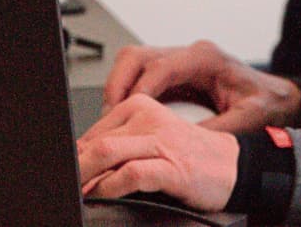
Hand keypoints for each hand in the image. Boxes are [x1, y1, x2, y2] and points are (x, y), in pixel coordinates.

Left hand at [77, 95, 238, 209]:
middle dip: (76, 168)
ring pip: (108, 152)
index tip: (68, 174)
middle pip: (96, 142)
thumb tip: (83, 161)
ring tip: (82, 193)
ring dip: (87, 177)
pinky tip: (105, 194)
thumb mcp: (151, 140)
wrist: (232, 165)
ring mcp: (161, 140)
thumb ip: (121, 144)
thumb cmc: (190, 155)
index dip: (75, 157)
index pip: (94, 131)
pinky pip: (131, 173)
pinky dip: (111, 186)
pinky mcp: (172, 165)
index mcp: (140, 106)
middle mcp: (149, 117)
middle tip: (68, 186)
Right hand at [103, 40, 300, 132]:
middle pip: (138, 57)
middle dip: (118, 83)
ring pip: (135, 64)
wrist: (280, 100)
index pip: (161, 66)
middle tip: (110, 114)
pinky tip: (126, 118)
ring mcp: (180, 63)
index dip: (140, 89)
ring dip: (119, 88)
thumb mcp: (247, 118)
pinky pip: (142, 79)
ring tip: (112, 118)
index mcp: (205, 58)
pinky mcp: (175, 77)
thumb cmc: (267, 103)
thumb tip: (185, 144)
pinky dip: (128, 95)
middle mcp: (189, 55)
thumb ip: (217, 130)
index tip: (129, 113)